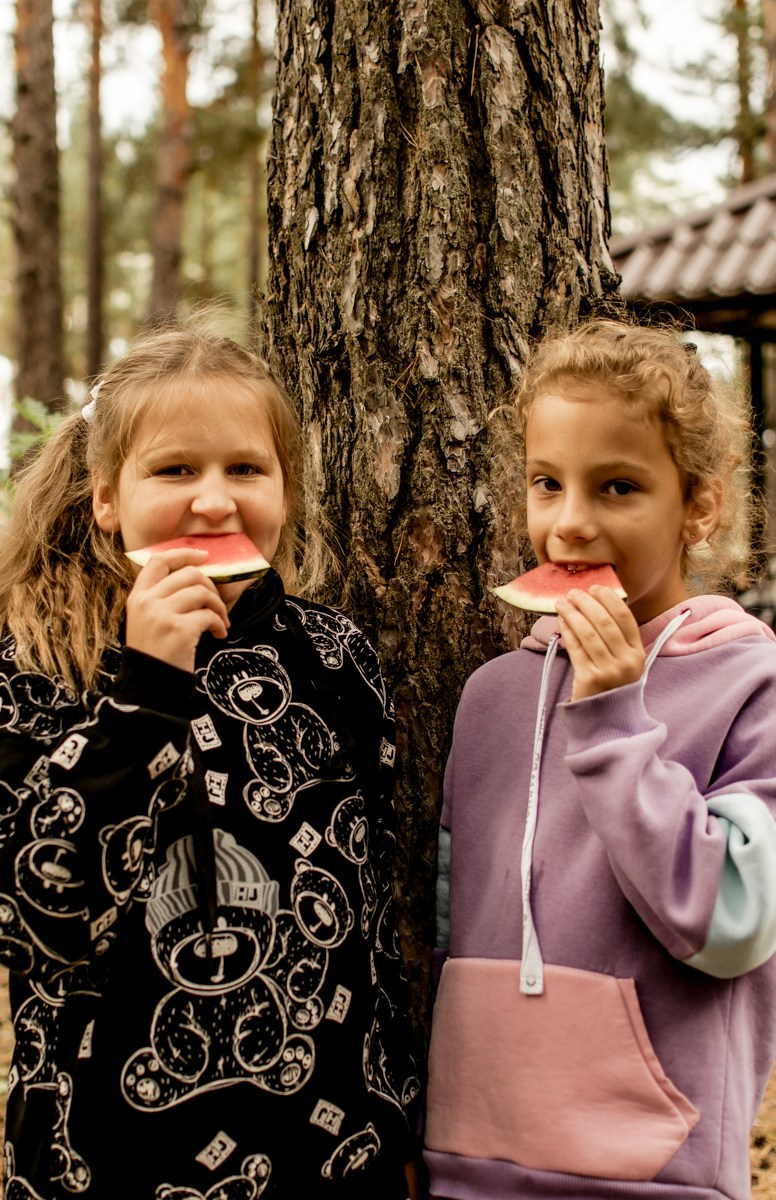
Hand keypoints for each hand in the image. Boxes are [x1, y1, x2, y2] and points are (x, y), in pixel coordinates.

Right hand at [125, 548, 229, 672]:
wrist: (150, 684)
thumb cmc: (155, 652)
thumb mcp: (146, 620)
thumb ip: (162, 597)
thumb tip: (197, 576)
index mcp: (137, 596)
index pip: (159, 560)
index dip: (183, 553)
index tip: (204, 556)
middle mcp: (147, 602)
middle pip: (188, 573)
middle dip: (210, 586)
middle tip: (217, 604)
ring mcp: (161, 614)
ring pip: (201, 592)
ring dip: (218, 606)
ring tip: (221, 622)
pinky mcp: (178, 629)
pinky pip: (209, 615)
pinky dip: (220, 623)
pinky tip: (219, 634)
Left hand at [555, 585, 644, 699]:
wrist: (607, 720)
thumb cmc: (613, 685)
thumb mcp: (625, 662)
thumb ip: (618, 638)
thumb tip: (595, 603)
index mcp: (638, 654)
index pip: (625, 617)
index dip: (608, 599)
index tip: (595, 587)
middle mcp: (626, 662)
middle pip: (604, 622)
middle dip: (586, 603)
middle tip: (573, 593)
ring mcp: (608, 671)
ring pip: (587, 633)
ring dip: (573, 614)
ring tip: (562, 603)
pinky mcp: (589, 679)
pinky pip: (575, 648)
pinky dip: (566, 630)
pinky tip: (560, 621)